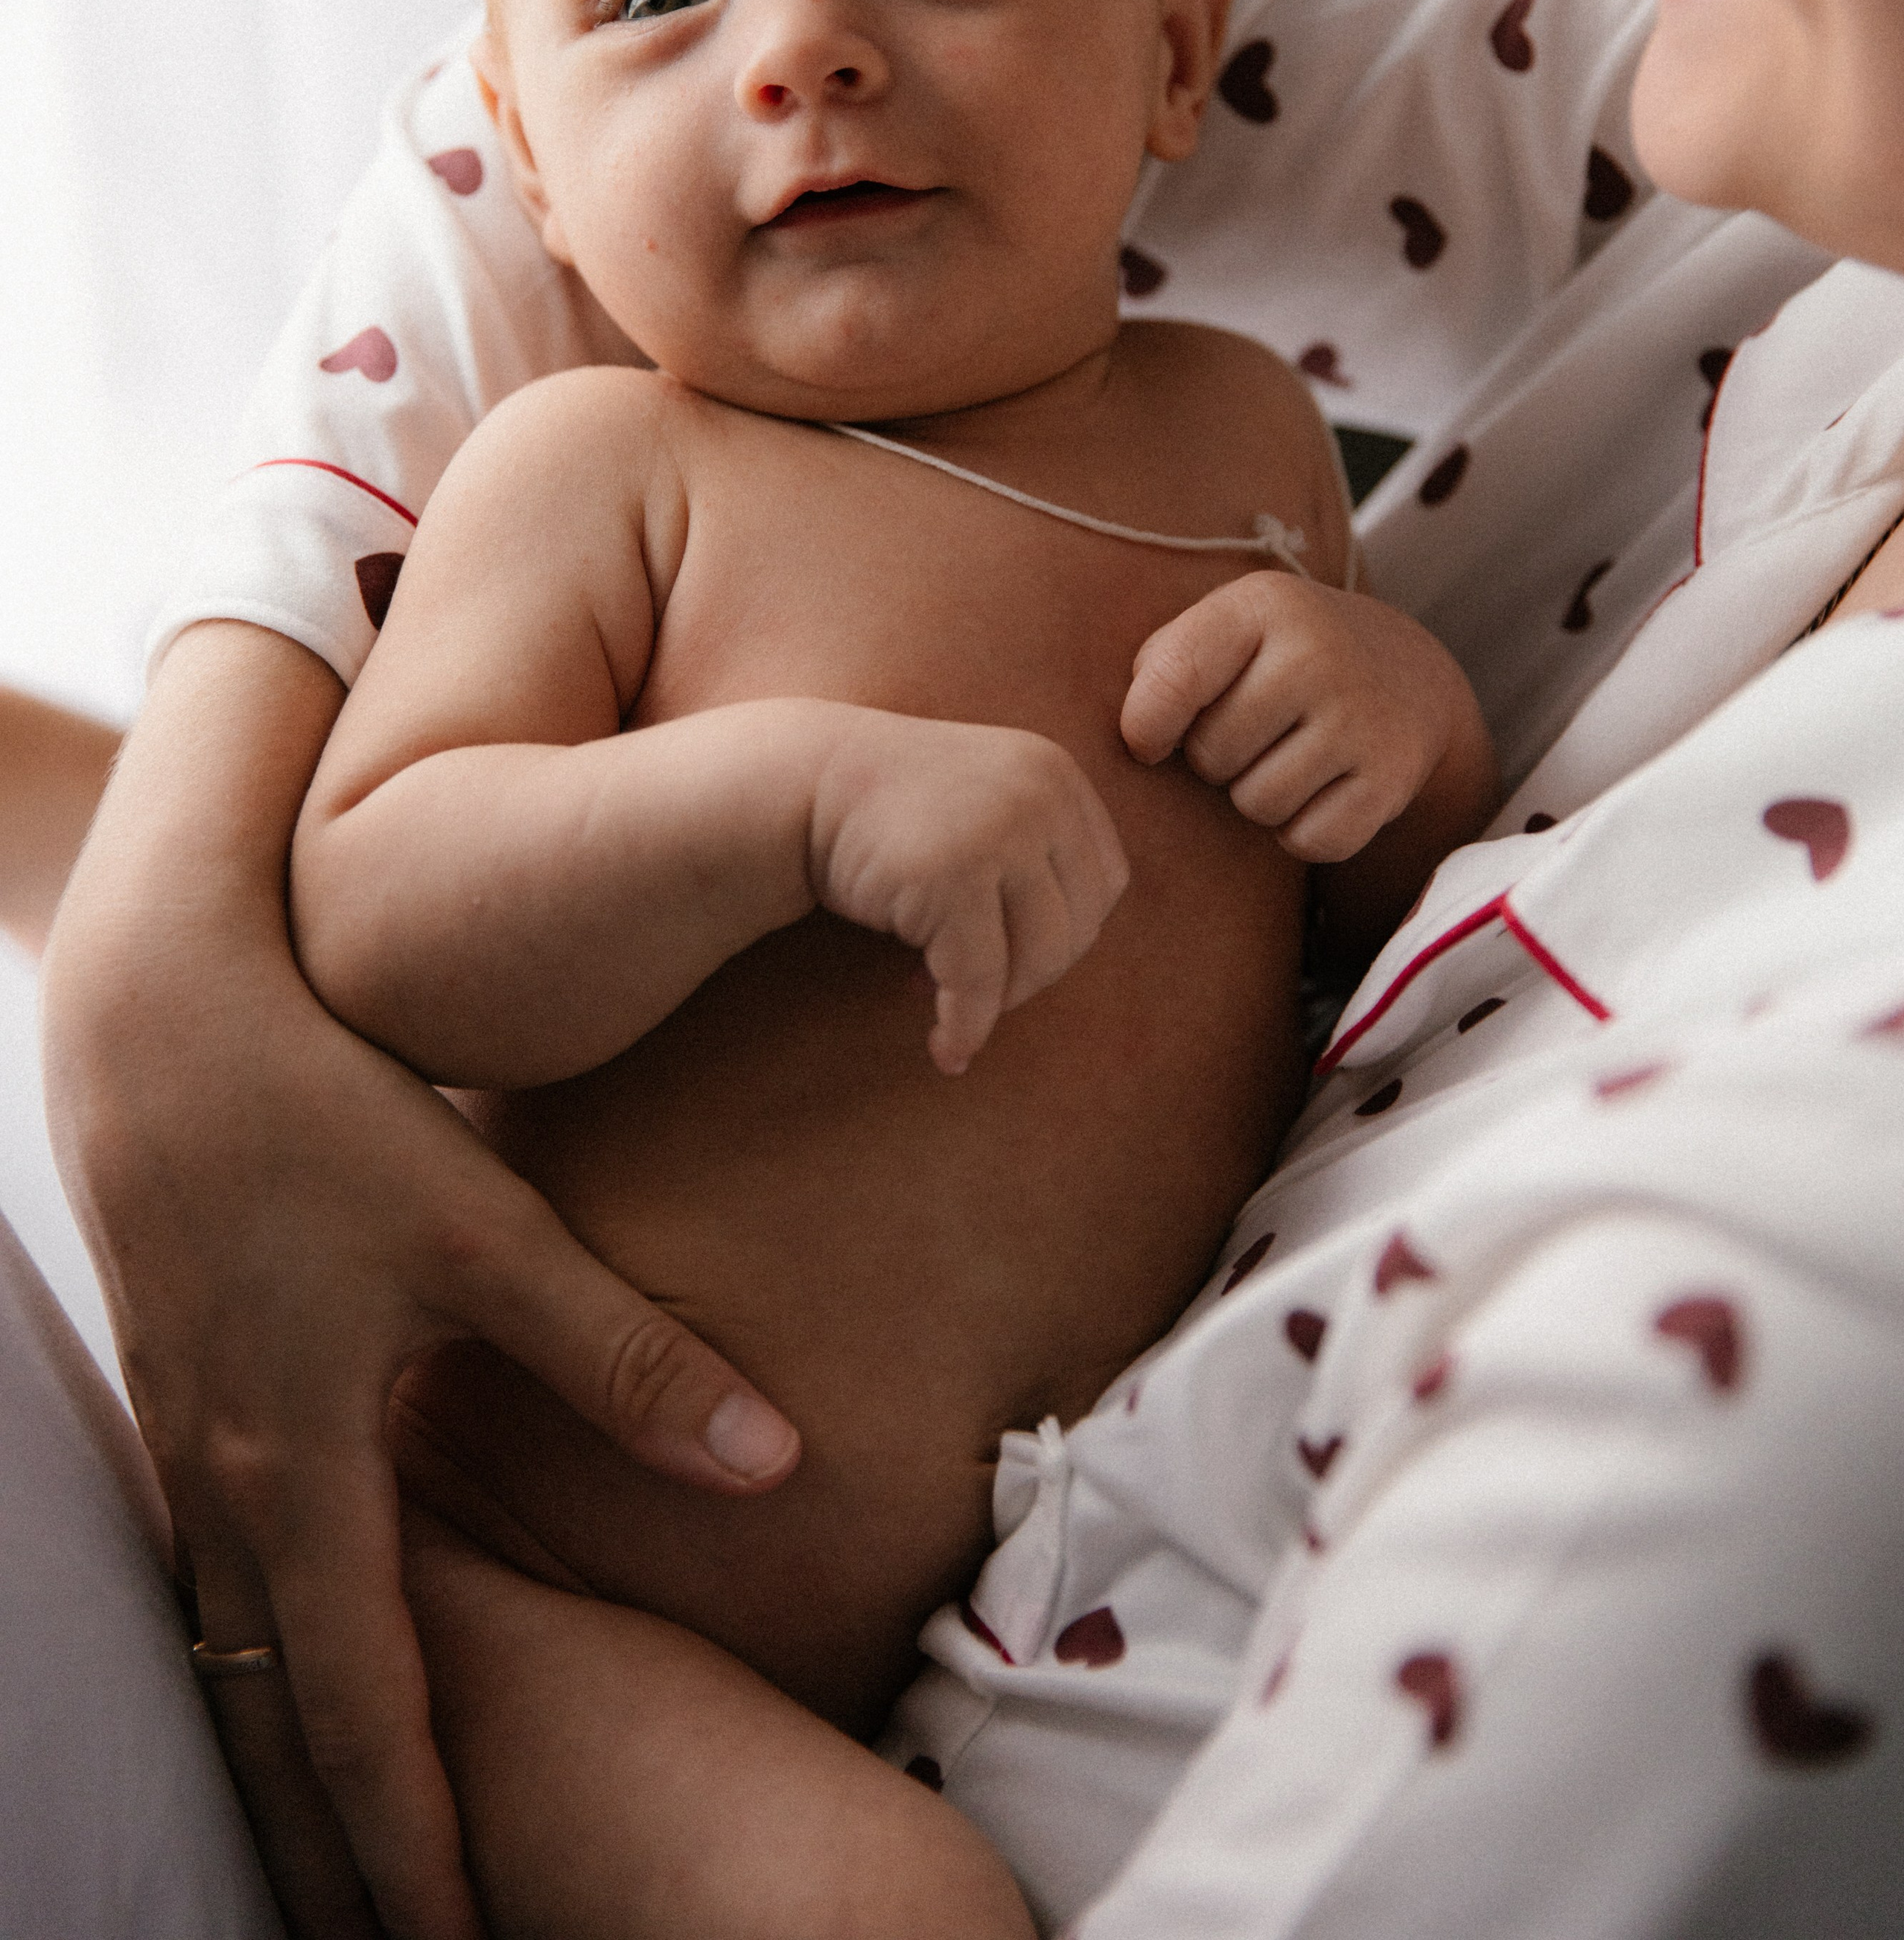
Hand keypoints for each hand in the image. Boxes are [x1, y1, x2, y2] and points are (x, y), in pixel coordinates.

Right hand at [42, 624, 800, 1939]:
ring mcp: (188, 1447)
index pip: (358, 1707)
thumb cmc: (328, 1113)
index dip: (407, 1839)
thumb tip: (777, 1461)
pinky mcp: (180, 1398)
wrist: (160, 1016)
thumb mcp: (484, 1230)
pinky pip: (208, 1584)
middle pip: (271, 1725)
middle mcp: (228, 1484)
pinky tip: (281, 1689)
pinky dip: (246, 1672)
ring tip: (337, 1875)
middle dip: (325, 1856)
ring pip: (228, 1663)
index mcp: (303, 1464)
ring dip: (280, 1775)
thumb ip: (627, 1357)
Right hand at [807, 712, 1128, 1073]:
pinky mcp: (952, 875)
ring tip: (946, 1008)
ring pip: (1037, 959)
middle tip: (974, 991)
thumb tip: (1071, 955)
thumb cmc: (894, 811)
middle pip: (1078, 928)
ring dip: (997, 1004)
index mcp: (1056, 775)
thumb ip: (1038, 848)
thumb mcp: (985, 802)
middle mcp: (1040, 796)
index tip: (1013, 955)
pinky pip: (979, 980)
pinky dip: (965, 1027)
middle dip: (1031, 976)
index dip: (1068, 933)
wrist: (801, 783)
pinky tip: (944, 1049)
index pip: (1105, 883)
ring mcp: (999, 832)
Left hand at [1122, 573, 1490, 861]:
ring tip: (1285, 758)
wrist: (1407, 673)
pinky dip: (1302, 832)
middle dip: (1215, 760)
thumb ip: (1164, 666)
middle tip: (1251, 736)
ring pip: (1259, 803)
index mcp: (1264, 606)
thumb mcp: (1228, 628)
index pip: (1173, 679)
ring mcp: (1362, 718)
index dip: (1144, 727)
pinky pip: (1309, 840)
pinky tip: (1320, 790)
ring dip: (1257, 797)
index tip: (1149, 739)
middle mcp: (1319, 654)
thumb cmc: (1281, 657)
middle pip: (1212, 754)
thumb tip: (1135, 736)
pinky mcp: (1391, 779)